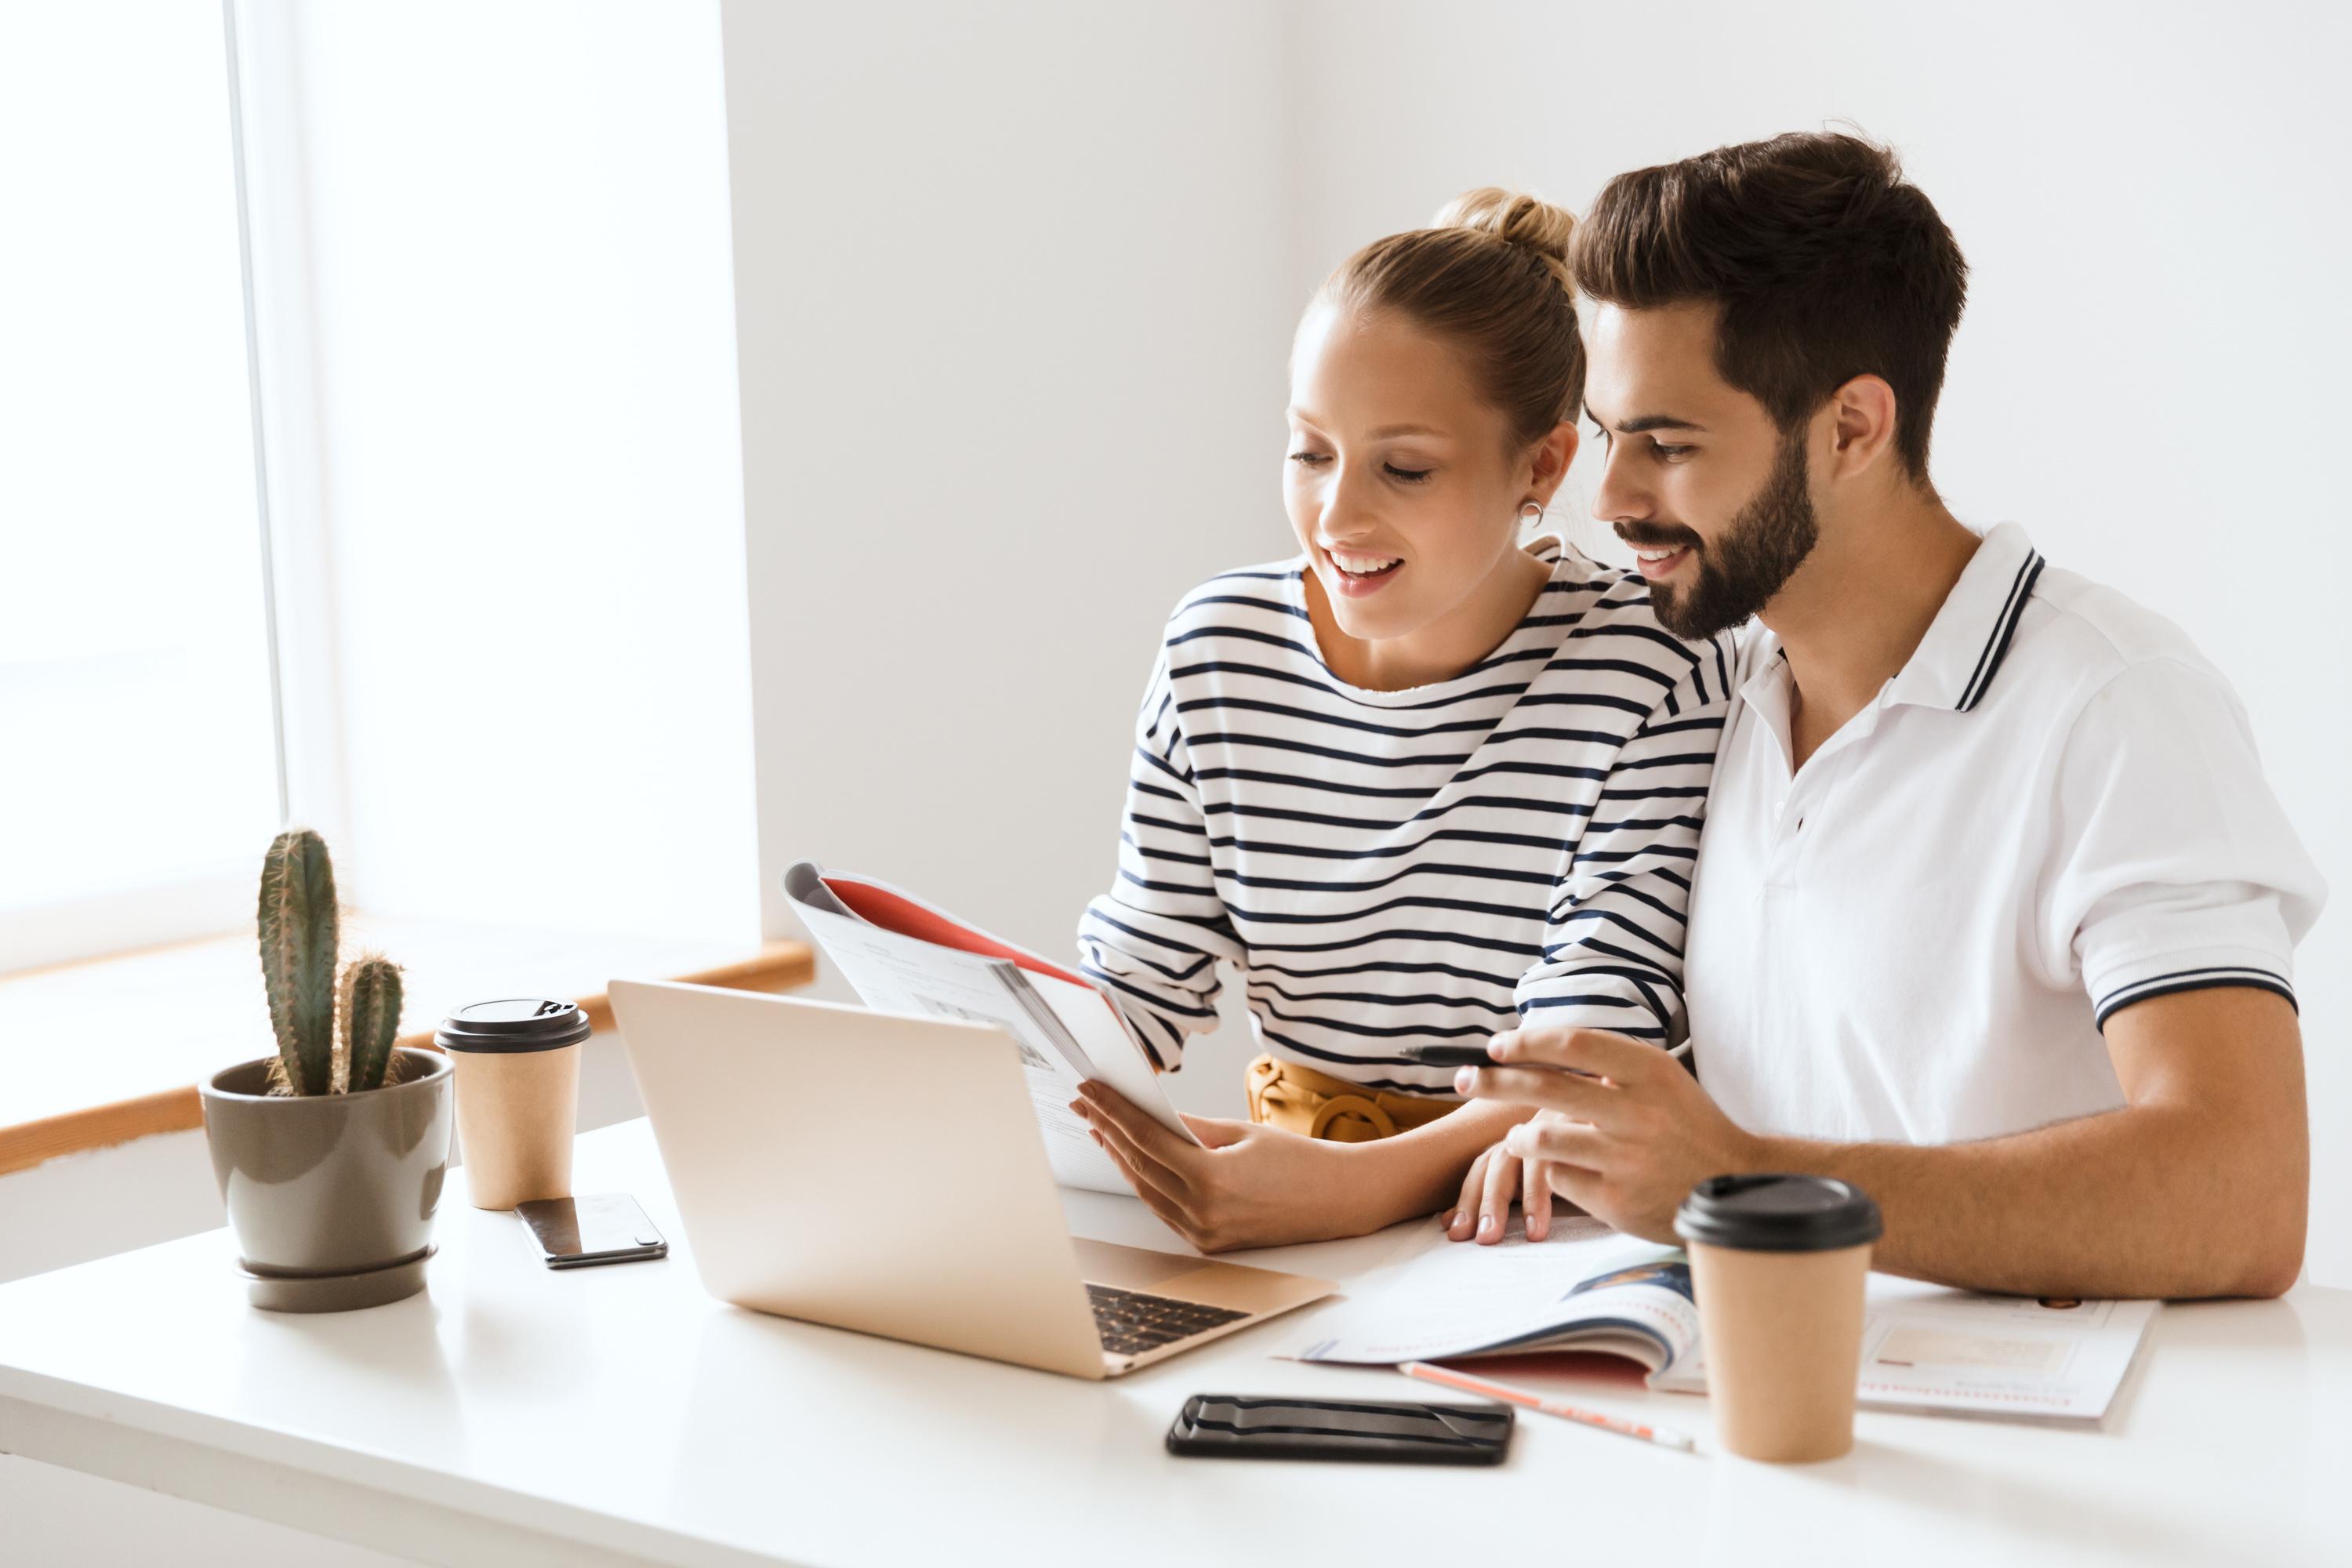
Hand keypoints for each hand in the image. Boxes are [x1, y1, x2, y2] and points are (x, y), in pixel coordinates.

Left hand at [1069, 1081, 1369, 1251]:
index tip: (1091, 1091)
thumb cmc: (1299, 1161)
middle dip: (1108, 1131)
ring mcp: (1204, 1233)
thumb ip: (1191, 1127)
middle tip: (1086, 1104)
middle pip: (1138, 1164)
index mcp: (1211, 1179)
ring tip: (1101, 1129)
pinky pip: (1164, 1209)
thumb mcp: (1242, 1132)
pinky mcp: (1209, 1243)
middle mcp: (1202, 1212)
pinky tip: (1133, 1161)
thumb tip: (1150, 1115)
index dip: (1113, 1111)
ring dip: (1121, 1158)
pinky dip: (1146, 1183)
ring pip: (1145, 1190)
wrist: (1338, 1200)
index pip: (1146, 1138)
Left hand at [1453, 1027, 1761, 1242]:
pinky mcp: (1617, 1199)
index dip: (1527, 1042)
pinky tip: (1565, 1169)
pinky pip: (1558, 1177)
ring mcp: (1626, 1158)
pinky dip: (1553, 1170)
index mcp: (1650, 1072)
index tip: (1495, 1046)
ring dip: (1519, 1133)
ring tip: (1519, 1135)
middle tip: (1462, 1078)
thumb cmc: (1687, 1125)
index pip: (1574, 1044)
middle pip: (1545, 1086)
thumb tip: (1532, 1049)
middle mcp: (1638, 1112)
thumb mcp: (1662, 1080)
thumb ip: (1609, 1065)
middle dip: (1493, 1080)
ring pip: (1541, 1136)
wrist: (1736, 1186)